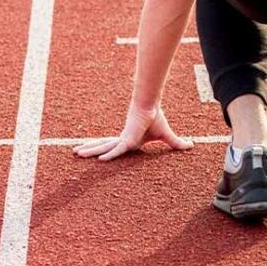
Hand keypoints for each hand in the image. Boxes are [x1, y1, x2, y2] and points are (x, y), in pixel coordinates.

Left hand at [72, 103, 192, 160]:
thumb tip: (191, 145)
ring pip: (103, 148)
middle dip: (88, 150)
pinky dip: (109, 155)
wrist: (152, 106)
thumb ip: (175, 143)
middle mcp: (122, 140)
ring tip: (75, 153)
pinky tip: (99, 160)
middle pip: (102, 146)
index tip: (92, 155)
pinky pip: (117, 150)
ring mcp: (123, 139)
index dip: (102, 151)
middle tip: (75, 153)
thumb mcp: (165, 136)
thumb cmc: (155, 118)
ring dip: (90, 151)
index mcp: (128, 140)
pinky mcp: (128, 139)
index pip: (111, 147)